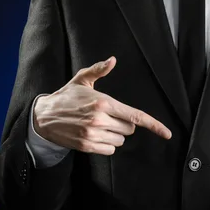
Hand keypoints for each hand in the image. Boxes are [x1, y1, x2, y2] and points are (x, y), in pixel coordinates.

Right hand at [33, 56, 171, 154]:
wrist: (43, 117)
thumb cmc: (66, 97)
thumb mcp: (82, 80)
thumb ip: (99, 70)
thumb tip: (113, 60)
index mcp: (103, 102)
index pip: (135, 116)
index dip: (154, 125)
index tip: (166, 133)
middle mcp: (100, 119)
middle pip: (129, 128)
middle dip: (123, 123)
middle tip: (108, 116)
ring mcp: (93, 134)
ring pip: (120, 140)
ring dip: (115, 134)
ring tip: (99, 125)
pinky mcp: (87, 146)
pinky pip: (110, 149)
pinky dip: (107, 144)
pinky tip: (95, 134)